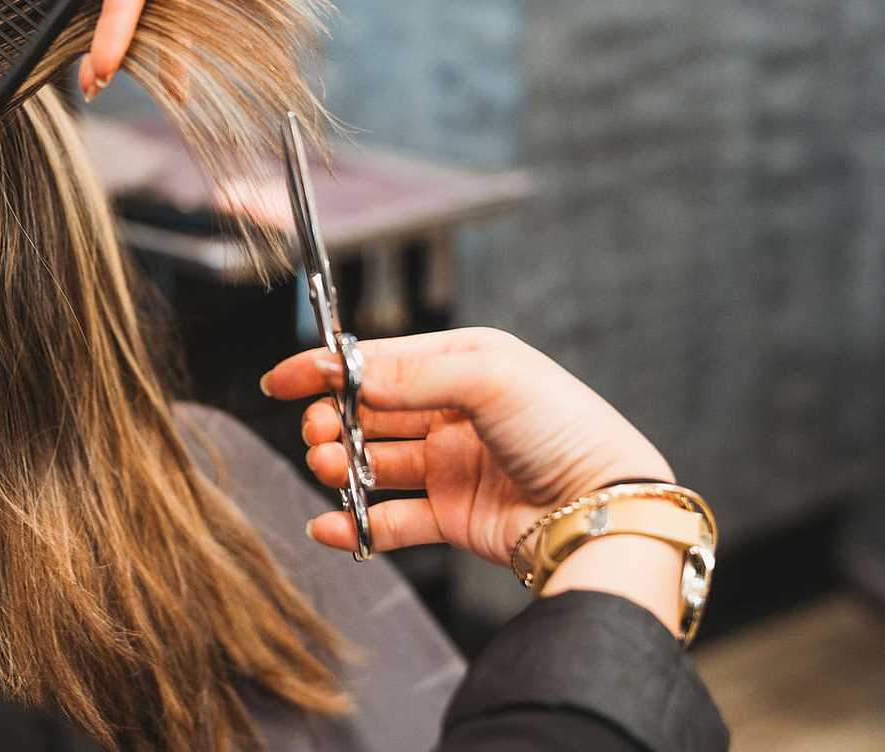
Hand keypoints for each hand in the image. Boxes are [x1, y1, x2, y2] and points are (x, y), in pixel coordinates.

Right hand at [260, 328, 673, 566]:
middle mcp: (456, 412)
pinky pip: (392, 519)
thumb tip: (349, 375)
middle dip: (334, 420)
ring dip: (342, 465)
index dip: (327, 370)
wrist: (603, 509)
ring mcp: (453, 466)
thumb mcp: (489, 377)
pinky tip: (329, 524)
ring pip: (376, 463)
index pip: (381, 360)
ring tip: (328, 468)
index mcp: (466, 364)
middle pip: (372, 412)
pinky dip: (356, 523)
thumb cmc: (564, 429)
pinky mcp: (454, 516)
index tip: (282, 381)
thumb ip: (412, 373)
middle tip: (317, 433)